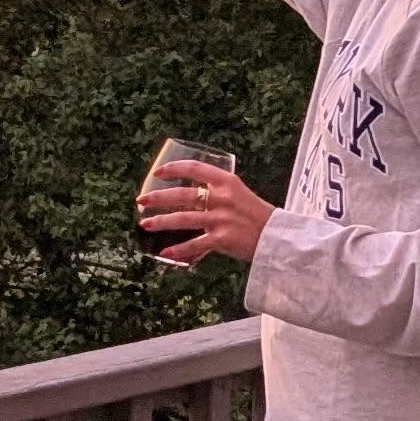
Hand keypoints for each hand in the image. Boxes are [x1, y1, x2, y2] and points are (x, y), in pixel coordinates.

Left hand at [136, 159, 271, 263]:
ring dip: (161, 222)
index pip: (194, 168)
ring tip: (145, 224)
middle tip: (141, 200)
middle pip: (182, 194)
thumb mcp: (240, 194)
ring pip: (183, 219)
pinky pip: (195, 244)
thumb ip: (218, 193)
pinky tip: (166, 252)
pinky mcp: (222, 239)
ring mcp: (221, 219)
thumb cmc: (258, 216)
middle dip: (157, 197)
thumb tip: (191, 198)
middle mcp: (222, 198)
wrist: (278, 237)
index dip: (173, 168)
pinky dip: (179, 250)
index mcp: (227, 182)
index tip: (158, 172)